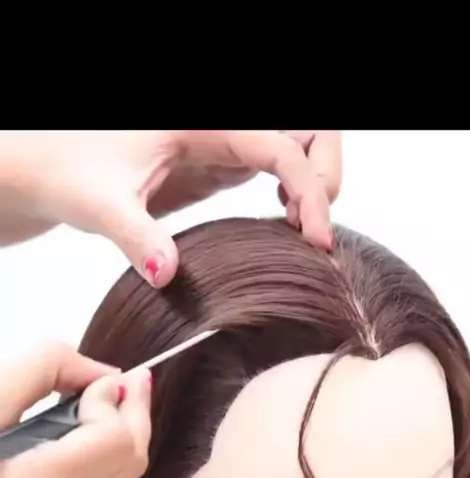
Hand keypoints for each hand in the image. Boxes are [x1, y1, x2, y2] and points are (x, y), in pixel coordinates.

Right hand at [0, 342, 151, 477]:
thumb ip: (38, 371)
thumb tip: (101, 376)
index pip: (114, 444)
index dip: (120, 405)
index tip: (110, 378)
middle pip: (128, 470)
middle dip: (135, 422)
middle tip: (131, 384)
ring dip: (121, 448)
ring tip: (109, 408)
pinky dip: (101, 474)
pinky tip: (84, 446)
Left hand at [24, 130, 341, 286]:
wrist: (57, 175)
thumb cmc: (75, 177)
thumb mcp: (104, 208)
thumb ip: (138, 239)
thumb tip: (167, 275)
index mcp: (203, 124)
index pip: (281, 145)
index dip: (310, 189)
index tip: (316, 241)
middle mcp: (222, 126)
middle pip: (308, 129)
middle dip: (326, 172)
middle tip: (315, 229)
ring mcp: (227, 142)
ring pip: (301, 142)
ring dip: (317, 179)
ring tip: (305, 228)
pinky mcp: (223, 162)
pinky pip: (280, 164)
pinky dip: (298, 189)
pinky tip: (288, 223)